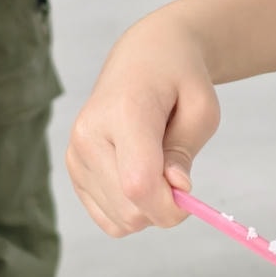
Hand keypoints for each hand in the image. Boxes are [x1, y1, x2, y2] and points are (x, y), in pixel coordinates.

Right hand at [67, 4, 220, 236]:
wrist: (145, 56)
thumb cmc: (179, 77)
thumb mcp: (201, 107)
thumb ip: (185, 152)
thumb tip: (176, 190)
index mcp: (123, 113)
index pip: (138, 184)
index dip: (170, 206)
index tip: (189, 196)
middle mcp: (89, 135)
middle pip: (130, 209)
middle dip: (164, 206)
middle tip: (178, 173)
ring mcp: (75, 154)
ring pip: (120, 221)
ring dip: (149, 208)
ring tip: (157, 165)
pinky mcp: (74, 169)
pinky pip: (109, 218)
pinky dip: (132, 209)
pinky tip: (140, 175)